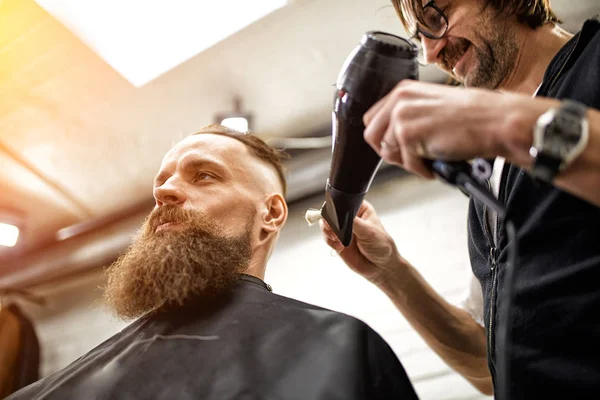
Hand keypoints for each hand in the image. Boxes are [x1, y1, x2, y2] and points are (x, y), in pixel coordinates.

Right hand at [320, 200, 404, 284]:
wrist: (381, 266)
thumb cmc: (381, 245)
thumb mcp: (369, 232)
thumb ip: (353, 223)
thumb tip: (339, 215)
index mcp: (360, 209)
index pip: (344, 201)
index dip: (336, 206)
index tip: (334, 214)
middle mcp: (350, 218)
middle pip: (332, 212)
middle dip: (329, 220)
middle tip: (331, 228)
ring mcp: (343, 229)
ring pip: (326, 224)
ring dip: (328, 231)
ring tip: (336, 239)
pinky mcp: (337, 241)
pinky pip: (327, 237)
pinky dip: (329, 241)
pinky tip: (339, 247)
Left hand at [362, 80, 541, 176]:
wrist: (496, 121)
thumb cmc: (473, 117)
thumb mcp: (431, 107)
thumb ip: (408, 117)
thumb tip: (390, 140)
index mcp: (402, 91)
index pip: (373, 120)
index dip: (385, 138)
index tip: (399, 148)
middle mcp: (399, 100)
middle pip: (372, 136)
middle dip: (390, 152)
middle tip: (413, 158)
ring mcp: (402, 116)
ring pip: (388, 152)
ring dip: (408, 162)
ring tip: (430, 158)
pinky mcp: (408, 135)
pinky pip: (407, 164)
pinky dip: (422, 169)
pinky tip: (438, 161)